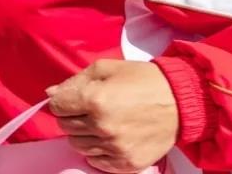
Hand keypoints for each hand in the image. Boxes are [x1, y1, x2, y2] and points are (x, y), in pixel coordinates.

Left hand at [47, 60, 177, 172]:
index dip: (62, 100)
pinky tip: (108, 137)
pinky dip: (96, 150)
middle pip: (65, 127)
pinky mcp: (127, 163)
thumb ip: (75, 81)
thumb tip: (51, 93)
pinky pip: (95, 162)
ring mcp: (115, 148)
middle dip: (71, 116)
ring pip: (77, 145)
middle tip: (88, 108)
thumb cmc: (142, 80)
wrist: (181, 101)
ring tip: (99, 122)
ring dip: (83, 134)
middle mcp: (102, 127)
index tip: (72, 98)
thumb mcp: (106, 68)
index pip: (57, 107)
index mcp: (95, 100)